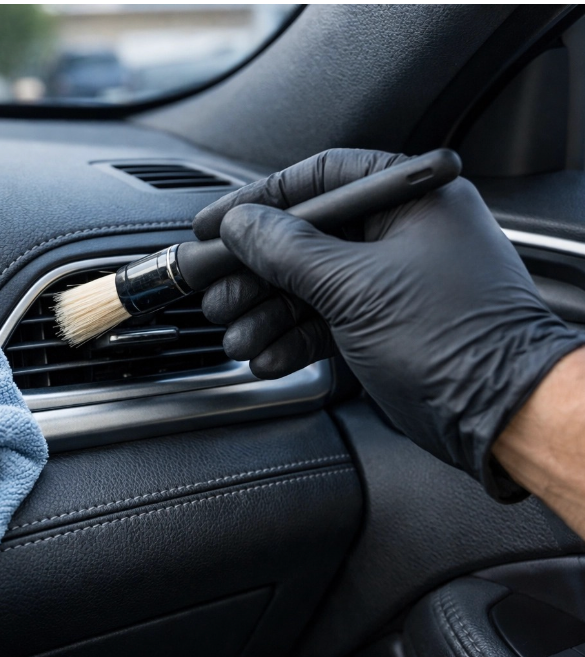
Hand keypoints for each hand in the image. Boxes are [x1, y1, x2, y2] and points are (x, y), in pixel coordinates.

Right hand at [195, 148, 583, 498]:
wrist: (503, 413)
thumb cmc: (456, 339)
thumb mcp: (355, 286)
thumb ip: (287, 250)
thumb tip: (242, 226)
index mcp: (411, 198)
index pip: (320, 178)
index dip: (260, 201)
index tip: (217, 223)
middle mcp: (402, 232)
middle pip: (306, 237)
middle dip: (256, 272)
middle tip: (219, 290)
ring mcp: (393, 281)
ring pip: (309, 285)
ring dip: (267, 312)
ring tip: (238, 333)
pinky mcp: (385, 325)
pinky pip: (325, 320)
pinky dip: (293, 339)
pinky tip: (268, 355)